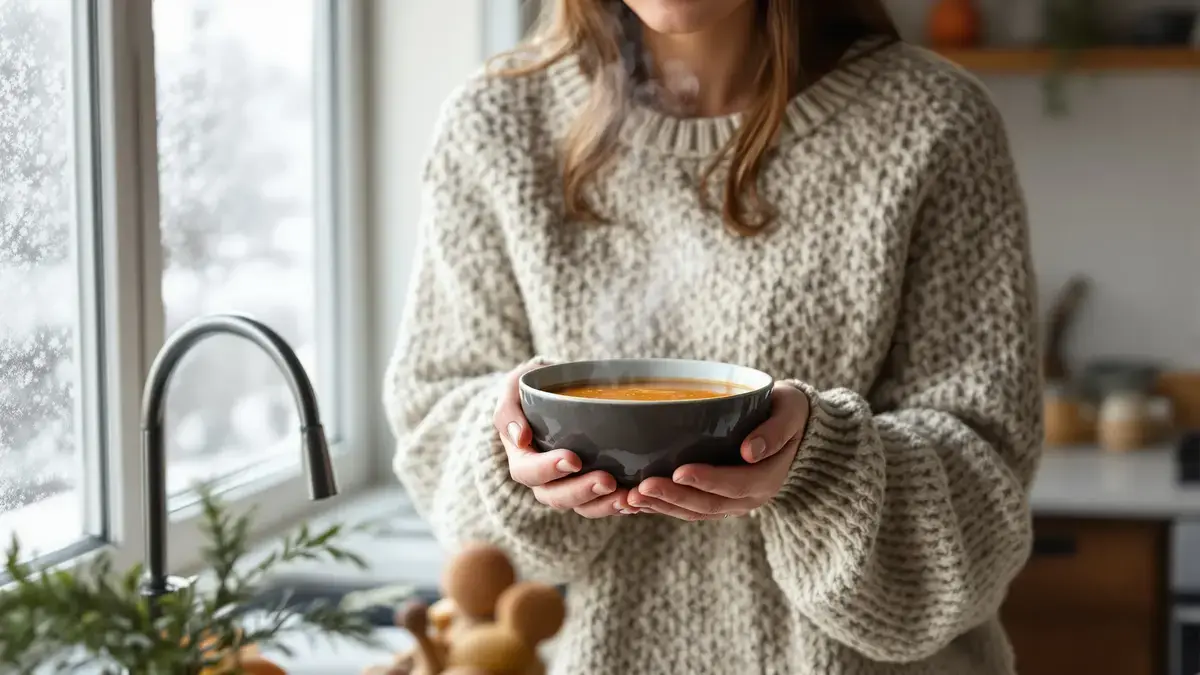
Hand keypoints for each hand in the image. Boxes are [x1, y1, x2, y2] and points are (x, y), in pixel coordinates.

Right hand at [493, 362, 637, 517]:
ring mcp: (568, 486)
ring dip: (605, 505)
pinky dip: (618, 505)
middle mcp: (543, 480)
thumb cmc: (531, 391)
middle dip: (583, 491)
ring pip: (582, 506)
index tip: (573, 459)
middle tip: (608, 481)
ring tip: (628, 498)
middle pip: (557, 496)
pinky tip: (637, 501)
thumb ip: (508, 411)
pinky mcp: (590, 487)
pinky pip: (601, 504)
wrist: (554, 396)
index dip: (548, 469)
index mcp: (522, 459)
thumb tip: (519, 438)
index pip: (528, 472)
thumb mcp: (512, 391)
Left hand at [629, 383, 809, 520]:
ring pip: (694, 512)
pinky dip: (662, 508)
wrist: (793, 430)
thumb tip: (751, 451)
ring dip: (661, 507)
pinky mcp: (717, 501)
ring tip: (630, 499)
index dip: (708, 480)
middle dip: (673, 498)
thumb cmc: (788, 412)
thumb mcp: (790, 412)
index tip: (679, 471)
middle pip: (708, 504)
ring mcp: (732, 504)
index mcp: (768, 478)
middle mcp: (750, 498)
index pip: (736, 484)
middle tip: (640, 488)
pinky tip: (635, 503)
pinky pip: (688, 510)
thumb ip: (775, 430)